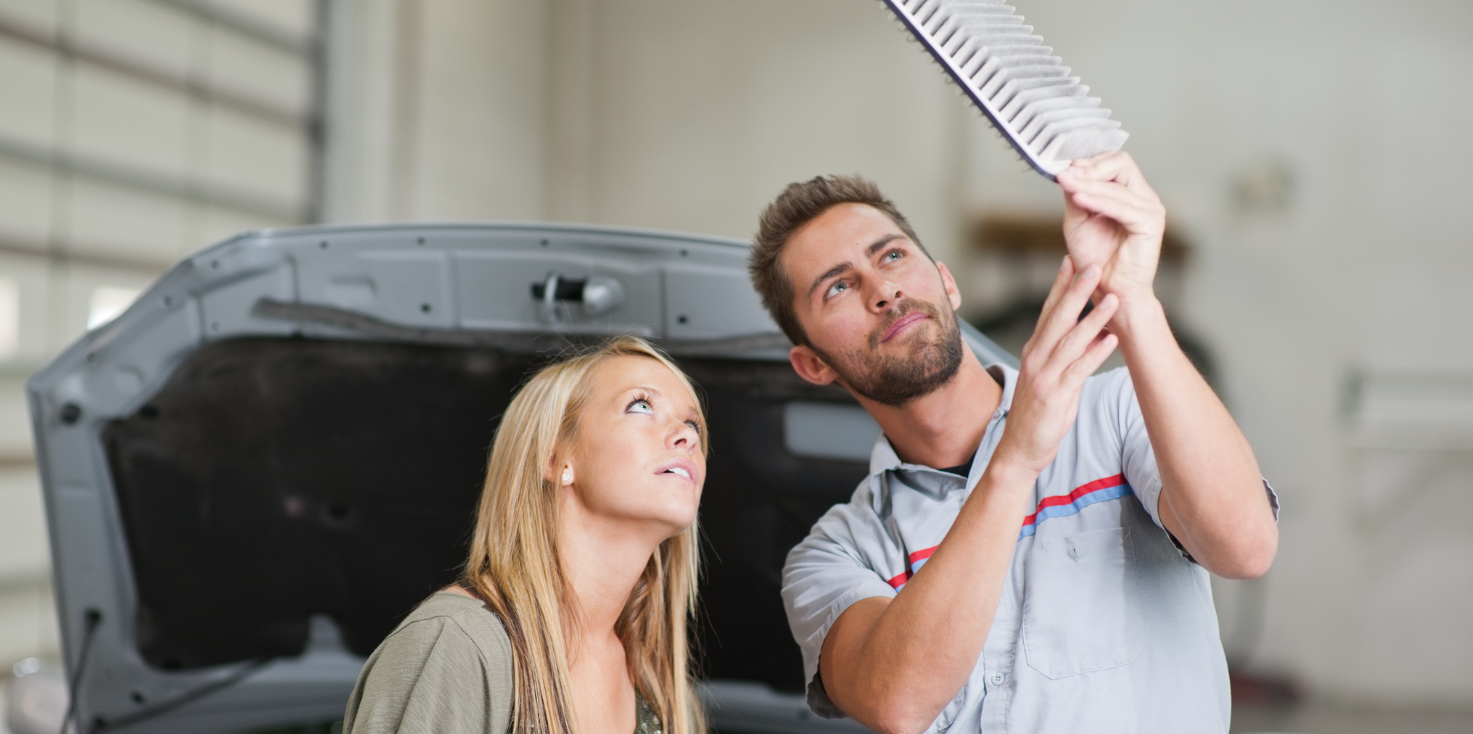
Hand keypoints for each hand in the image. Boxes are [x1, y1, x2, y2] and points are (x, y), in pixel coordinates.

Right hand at [994, 257, 1119, 474]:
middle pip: (1058, 318)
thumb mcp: (1047, 377)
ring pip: (1070, 341)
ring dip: (1093, 318)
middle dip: (1076, 290)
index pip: (1047, 311)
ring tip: (1112, 299)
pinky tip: (1110, 340)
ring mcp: (1044, 377)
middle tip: (1092, 265)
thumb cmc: (1036, 414)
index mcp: (1034, 351)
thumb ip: (1065, 354)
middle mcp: (1036, 359)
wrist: (1019, 449)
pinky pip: (1078, 370)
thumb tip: (1091, 332)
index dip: (1060, 285)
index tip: (1072, 261)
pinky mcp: (1055, 396)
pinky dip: (1095, 354)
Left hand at [1056, 152, 1164, 306]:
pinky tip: (1078, 198)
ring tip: (1065, 183)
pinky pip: (1122, 206)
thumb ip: (1076, 195)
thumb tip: (1069, 170)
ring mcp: (1151, 208)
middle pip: (1121, 162)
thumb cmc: (1096, 259)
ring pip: (1117, 184)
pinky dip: (1098, 200)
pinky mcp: (1151, 223)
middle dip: (1090, 168)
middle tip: (1065, 174)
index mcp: (1130, 193)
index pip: (1114, 161)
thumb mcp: (1078, 220)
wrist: (1109, 291)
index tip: (1064, 168)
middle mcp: (1144, 197)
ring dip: (1087, 183)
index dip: (1088, 162)